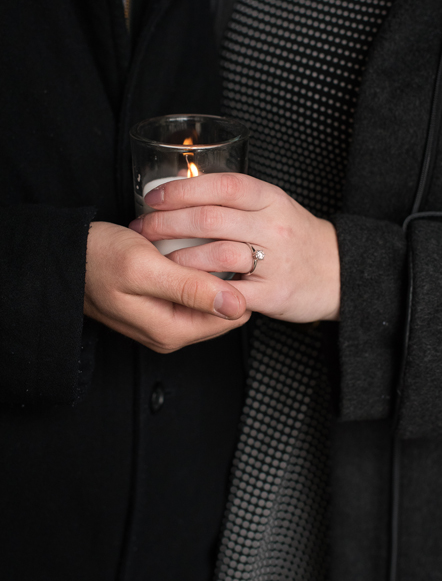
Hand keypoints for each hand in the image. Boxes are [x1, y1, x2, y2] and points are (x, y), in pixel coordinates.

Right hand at [84, 222, 250, 352]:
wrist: (62, 258)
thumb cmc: (97, 259)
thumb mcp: (146, 269)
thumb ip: (192, 288)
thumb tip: (237, 305)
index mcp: (173, 331)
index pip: (234, 314)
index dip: (239, 283)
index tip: (232, 254)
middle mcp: (172, 333)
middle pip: (224, 308)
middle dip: (225, 279)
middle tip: (212, 247)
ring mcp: (166, 322)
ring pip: (210, 298)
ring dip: (210, 274)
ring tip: (195, 249)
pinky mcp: (160, 308)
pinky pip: (192, 293)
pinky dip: (195, 273)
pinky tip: (184, 255)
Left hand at [130, 173, 340, 322]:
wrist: (340, 273)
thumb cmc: (298, 238)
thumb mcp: (275, 207)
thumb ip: (237, 200)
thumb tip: (181, 188)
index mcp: (273, 200)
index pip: (224, 186)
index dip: (184, 189)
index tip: (154, 196)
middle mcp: (275, 227)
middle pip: (211, 219)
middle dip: (167, 223)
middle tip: (143, 228)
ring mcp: (276, 261)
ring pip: (216, 254)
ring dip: (177, 257)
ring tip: (157, 259)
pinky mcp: (274, 293)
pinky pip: (227, 290)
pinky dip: (200, 287)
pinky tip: (184, 284)